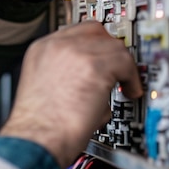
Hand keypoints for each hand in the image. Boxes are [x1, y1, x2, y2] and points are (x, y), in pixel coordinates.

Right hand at [0, 21, 142, 168]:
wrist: (37, 138)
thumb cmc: (39, 125)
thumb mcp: (46, 88)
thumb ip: (67, 74)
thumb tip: (94, 79)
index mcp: (41, 50)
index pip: (75, 31)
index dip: (94, 44)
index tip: (104, 56)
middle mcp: (56, 46)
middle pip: (95, 31)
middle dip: (110, 49)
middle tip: (119, 68)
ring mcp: (74, 52)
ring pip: (113, 46)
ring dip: (122, 66)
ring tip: (124, 86)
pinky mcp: (94, 65)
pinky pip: (125, 61)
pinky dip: (131, 79)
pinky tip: (129, 92)